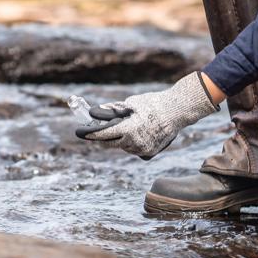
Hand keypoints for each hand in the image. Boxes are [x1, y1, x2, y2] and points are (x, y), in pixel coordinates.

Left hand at [78, 72, 218, 158]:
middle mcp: (134, 143)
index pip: (104, 135)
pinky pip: (133, 149)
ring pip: (122, 147)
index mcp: (128, 129)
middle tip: (96, 130)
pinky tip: (137, 132)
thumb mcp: (131, 103)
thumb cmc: (153, 104)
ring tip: (124, 127)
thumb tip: (97, 112)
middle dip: (102, 137)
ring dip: (118, 139)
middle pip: (110, 143)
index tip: (80, 133)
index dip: (90, 134)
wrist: (177, 112)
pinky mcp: (149, 153)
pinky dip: (130, 142)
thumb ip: (113, 110)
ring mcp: (142, 150)